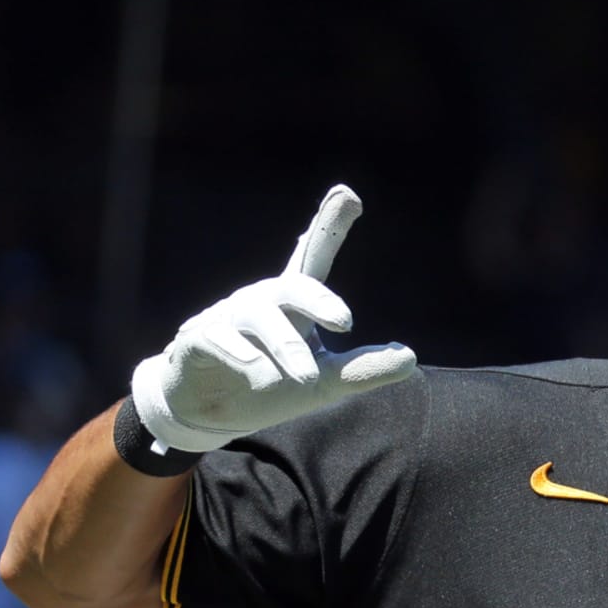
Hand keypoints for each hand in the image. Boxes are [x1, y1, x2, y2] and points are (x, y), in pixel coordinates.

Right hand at [131, 185, 419, 452]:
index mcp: (295, 305)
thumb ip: (363, 370)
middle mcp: (262, 301)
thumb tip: (409, 357)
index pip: (314, 259)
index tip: (348, 195)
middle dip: (318, 298)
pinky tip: (253, 365)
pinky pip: (215, 335)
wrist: (210, 413)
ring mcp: (228, 317)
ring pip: (258, 316)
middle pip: (293, 286)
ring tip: (307, 375)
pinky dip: (236, 349)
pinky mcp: (198, 338)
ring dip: (286, 345)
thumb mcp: (325, 384)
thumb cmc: (271, 386)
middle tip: (345, 322)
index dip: (329, 226)